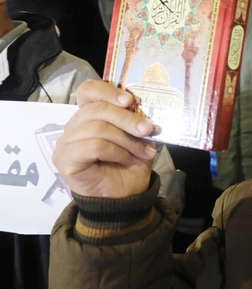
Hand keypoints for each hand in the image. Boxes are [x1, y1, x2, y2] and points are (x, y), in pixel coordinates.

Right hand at [52, 81, 158, 198]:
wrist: (125, 197)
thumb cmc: (129, 166)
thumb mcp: (139, 139)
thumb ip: (136, 120)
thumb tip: (142, 106)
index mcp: (90, 116)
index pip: (88, 91)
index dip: (108, 91)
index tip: (130, 100)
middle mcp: (74, 126)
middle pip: (97, 109)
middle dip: (128, 119)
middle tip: (149, 130)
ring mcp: (67, 143)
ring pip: (98, 128)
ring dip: (127, 140)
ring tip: (144, 152)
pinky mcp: (65, 159)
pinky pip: (94, 146)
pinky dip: (117, 152)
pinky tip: (127, 160)